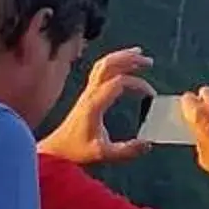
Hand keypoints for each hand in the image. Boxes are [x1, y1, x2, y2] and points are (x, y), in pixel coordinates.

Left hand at [39, 47, 156, 166]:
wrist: (57, 149)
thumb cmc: (77, 150)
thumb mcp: (103, 154)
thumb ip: (126, 150)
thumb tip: (147, 144)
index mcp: (94, 104)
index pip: (118, 82)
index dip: (137, 84)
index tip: (151, 95)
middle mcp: (90, 94)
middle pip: (108, 65)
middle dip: (129, 59)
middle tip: (148, 61)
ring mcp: (87, 92)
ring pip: (103, 65)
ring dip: (121, 57)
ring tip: (138, 54)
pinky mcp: (87, 95)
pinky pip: (100, 71)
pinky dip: (114, 63)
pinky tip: (124, 66)